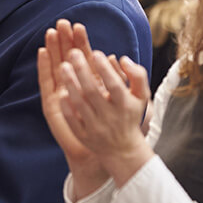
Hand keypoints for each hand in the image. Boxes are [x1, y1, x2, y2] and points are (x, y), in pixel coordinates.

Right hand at [38, 19, 109, 199]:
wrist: (105, 150)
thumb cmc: (116, 127)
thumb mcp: (126, 101)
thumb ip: (124, 81)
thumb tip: (116, 57)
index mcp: (90, 83)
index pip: (82, 58)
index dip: (80, 42)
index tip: (78, 26)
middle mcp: (73, 86)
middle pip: (66, 58)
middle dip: (64, 41)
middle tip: (62, 23)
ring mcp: (61, 94)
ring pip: (55, 66)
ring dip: (52, 49)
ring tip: (50, 32)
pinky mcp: (53, 104)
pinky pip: (46, 82)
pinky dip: (43, 67)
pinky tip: (42, 53)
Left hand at [59, 50, 153, 189]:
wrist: (123, 149)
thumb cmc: (130, 115)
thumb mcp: (141, 96)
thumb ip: (137, 75)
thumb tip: (122, 58)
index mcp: (125, 105)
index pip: (114, 85)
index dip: (105, 69)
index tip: (96, 53)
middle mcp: (110, 117)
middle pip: (93, 92)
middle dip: (82, 71)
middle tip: (73, 52)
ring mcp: (95, 128)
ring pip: (80, 104)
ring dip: (70, 84)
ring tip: (63, 66)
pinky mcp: (83, 136)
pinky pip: (71, 119)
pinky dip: (66, 105)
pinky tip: (61, 91)